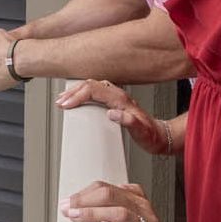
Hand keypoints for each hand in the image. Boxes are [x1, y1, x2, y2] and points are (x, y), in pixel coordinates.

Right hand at [56, 79, 173, 154]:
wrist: (160, 136)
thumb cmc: (150, 135)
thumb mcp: (141, 131)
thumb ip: (128, 121)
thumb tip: (112, 113)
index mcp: (121, 100)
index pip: (93, 90)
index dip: (78, 96)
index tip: (66, 105)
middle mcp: (118, 95)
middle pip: (90, 85)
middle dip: (72, 92)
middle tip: (60, 102)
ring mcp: (116, 96)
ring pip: (91, 86)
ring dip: (76, 91)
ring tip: (63, 98)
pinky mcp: (114, 101)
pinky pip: (95, 90)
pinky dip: (82, 93)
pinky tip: (78, 98)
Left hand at [61, 180, 190, 221]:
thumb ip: (110, 210)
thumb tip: (77, 206)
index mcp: (137, 202)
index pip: (106, 188)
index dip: (83, 194)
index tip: (66, 203)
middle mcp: (144, 212)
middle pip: (112, 196)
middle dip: (85, 201)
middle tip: (67, 210)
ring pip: (123, 213)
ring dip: (96, 214)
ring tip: (78, 217)